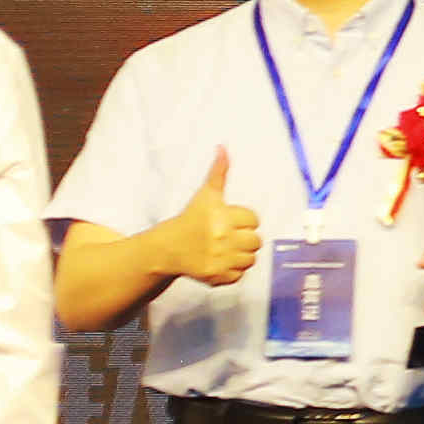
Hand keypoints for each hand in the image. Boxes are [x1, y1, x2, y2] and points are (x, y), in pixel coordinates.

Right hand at [159, 149, 262, 289]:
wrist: (167, 248)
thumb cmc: (191, 219)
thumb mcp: (205, 194)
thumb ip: (218, 172)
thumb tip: (223, 147)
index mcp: (221, 216)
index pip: (254, 219)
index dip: (243, 220)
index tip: (228, 220)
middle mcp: (221, 238)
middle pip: (256, 241)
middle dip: (244, 238)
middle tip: (227, 236)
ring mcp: (219, 259)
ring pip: (251, 259)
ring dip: (241, 255)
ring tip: (225, 249)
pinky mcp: (216, 276)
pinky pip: (240, 275)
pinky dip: (232, 271)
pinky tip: (219, 261)